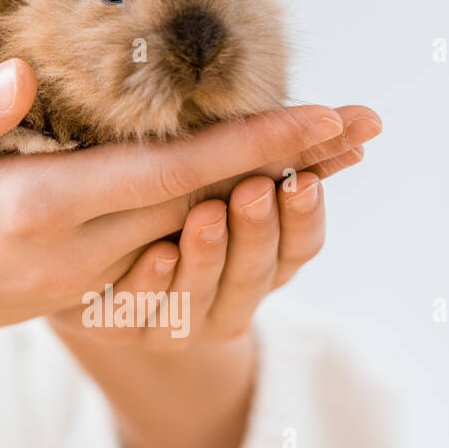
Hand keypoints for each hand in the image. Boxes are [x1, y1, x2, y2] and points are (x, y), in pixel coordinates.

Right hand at [0, 56, 379, 353]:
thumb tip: (26, 72)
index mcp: (32, 212)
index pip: (166, 173)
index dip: (249, 143)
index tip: (320, 116)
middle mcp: (68, 258)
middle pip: (198, 207)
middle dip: (280, 166)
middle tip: (353, 129)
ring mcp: (72, 284)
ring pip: (182, 232)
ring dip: (250, 194)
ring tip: (313, 156)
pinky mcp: (67, 293)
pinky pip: (152, 251)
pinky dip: (202, 218)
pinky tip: (230, 192)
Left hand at [46, 166, 332, 350]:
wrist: (87, 257)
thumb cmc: (165, 201)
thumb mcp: (218, 174)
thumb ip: (276, 154)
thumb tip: (361, 118)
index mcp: (262, 262)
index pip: (299, 246)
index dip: (304, 216)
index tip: (304, 178)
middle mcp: (227, 301)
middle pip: (255, 274)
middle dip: (256, 231)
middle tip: (255, 189)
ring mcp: (176, 323)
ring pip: (198, 297)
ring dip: (206, 256)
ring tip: (204, 215)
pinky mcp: (122, 329)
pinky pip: (136, 312)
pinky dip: (150, 284)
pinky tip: (154, 254)